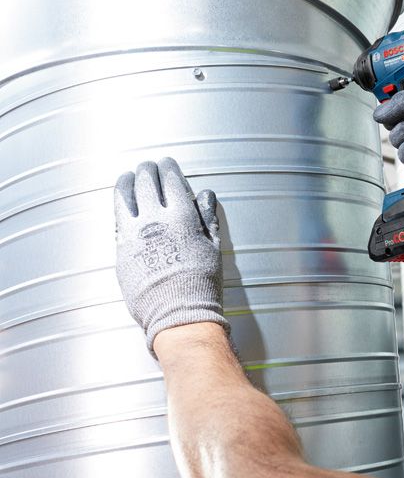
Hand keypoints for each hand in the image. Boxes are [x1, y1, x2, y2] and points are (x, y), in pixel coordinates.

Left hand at [114, 157, 228, 355]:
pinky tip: (121, 205)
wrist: (179, 314)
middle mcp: (156, 220)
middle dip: (147, 170)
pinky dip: (118, 207)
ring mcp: (134, 234)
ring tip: (127, 177)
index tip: (167, 163)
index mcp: (182, 217)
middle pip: (146, 183)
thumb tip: (206, 195)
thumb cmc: (201, 283)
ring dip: (126, 182)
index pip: (171, 181)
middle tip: (148, 166)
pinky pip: (116, 220)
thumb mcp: (213, 247)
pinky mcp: (121, 250)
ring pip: (124, 197)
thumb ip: (208, 217)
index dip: (168, 168)